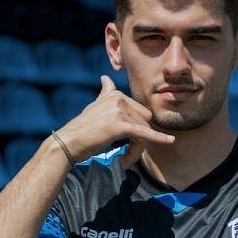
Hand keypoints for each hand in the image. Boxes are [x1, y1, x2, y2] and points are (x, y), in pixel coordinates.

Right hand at [54, 75, 173, 167]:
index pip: (139, 112)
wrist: (68, 142)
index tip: (125, 145)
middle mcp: (118, 98)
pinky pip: (144, 133)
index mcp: (115, 94)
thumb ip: (105, 93)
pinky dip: (158, 138)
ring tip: (124, 160)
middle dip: (139, 140)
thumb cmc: (82, 129)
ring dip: (136, 149)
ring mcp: (119, 110)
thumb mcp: (95, 106)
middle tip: (125, 156)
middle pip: (144, 121)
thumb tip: (106, 78)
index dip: (136, 130)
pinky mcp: (120, 125)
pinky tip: (170, 141)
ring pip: (143, 131)